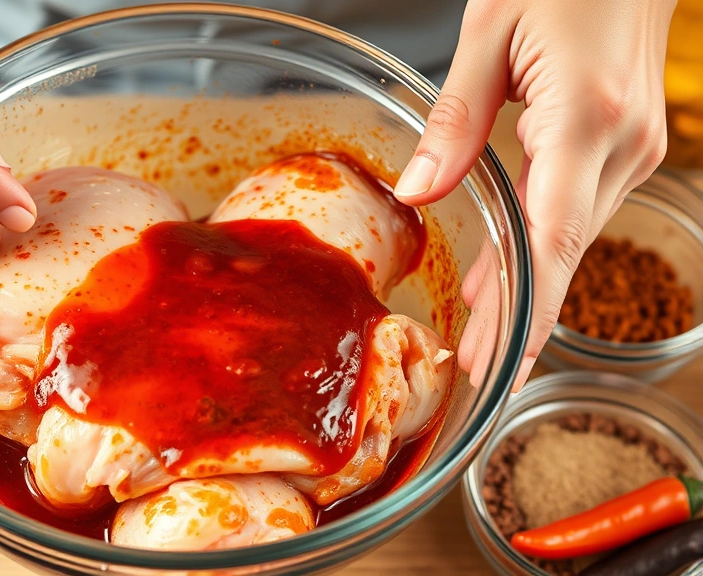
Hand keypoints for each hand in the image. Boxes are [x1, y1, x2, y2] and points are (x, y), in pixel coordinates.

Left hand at [393, 0, 675, 387]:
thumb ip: (456, 120)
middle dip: (515, 317)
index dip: (526, 309)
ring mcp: (631, 150)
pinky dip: (538, 253)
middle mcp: (620, 147)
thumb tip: (420, 192)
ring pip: (567, 239)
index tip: (502, 361)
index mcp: (584, 118)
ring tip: (484, 342)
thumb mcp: (490, 32)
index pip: (553, 237)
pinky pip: (573, 213)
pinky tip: (508, 284)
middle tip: (475, 370)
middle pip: (558, 253)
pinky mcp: (625, 148)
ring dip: (525, 291)